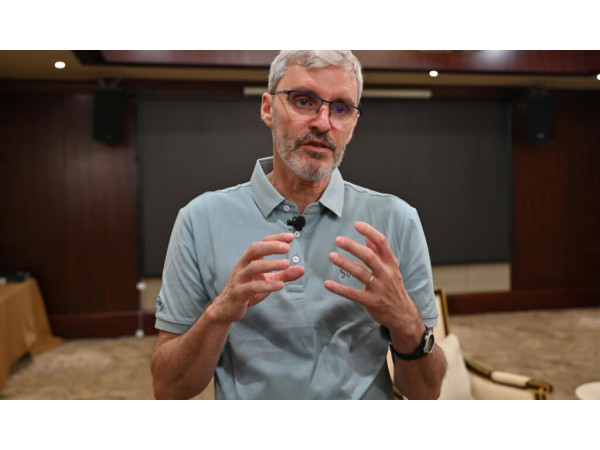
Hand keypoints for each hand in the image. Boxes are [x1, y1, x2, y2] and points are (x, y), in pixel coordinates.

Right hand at [209, 233, 304, 323]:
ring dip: (271, 264)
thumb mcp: (268, 281)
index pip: (262, 244)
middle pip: (255, 250)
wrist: (227, 308)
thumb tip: (302, 269)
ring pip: (253, 267)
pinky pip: (252, 287)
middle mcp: (243, 266)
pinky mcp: (238, 292)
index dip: (275, 239)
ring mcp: (239, 278)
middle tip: (286, 248)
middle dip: (271, 246)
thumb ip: (284, 275)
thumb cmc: (247, 291)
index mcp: (249, 260)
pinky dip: (267, 285)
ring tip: (286, 264)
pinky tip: (279, 285)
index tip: (290, 237)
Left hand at [324, 221, 422, 348]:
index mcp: (391, 263)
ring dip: (345, 263)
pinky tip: (328, 283)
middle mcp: (386, 273)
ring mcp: (379, 288)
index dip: (369, 232)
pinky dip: (339, 289)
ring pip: (360, 273)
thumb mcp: (391, 268)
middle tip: (338, 239)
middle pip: (369, 256)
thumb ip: (379, 253)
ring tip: (331, 256)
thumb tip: (368, 236)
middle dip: (353, 247)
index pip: (382, 243)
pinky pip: (352, 294)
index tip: (356, 224)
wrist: (403, 314)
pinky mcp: (371, 301)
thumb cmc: (394, 287)